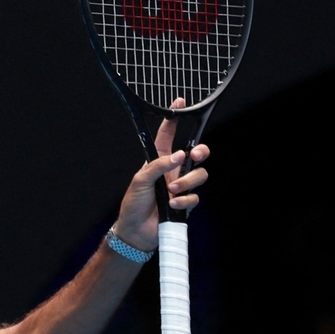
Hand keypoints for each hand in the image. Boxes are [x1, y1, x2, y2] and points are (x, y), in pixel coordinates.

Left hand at [112, 98, 211, 252]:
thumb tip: (178, 156)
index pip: (168, 136)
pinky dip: (184, 200)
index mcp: (159, 161)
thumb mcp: (140, 181)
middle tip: (194, 155)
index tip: (180, 101)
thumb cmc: (133, 205)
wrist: (136, 232)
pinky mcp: (186, 202)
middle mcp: (173, 171)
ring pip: (200, 174)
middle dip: (201, 151)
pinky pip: (195, 196)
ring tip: (171, 191)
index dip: (174, 120)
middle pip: (197, 153)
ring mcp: (181, 186)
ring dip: (187, 182)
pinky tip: (173, 205)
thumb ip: (158, 165)